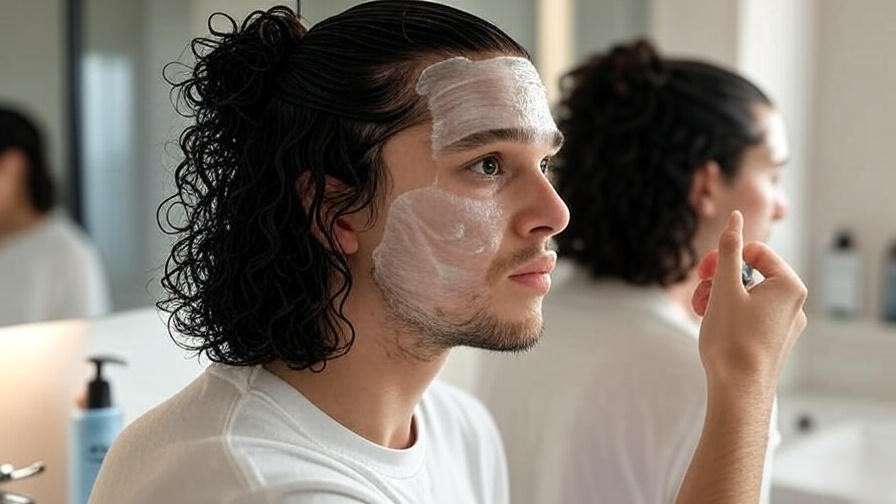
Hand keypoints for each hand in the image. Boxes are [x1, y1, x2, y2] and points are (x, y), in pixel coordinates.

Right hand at [691, 211, 807, 387]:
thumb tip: (735, 218)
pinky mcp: (773, 340)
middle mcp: (794, 303)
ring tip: (700, 312)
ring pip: (747, 295)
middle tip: (699, 292)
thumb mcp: (725, 288)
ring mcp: (785, 323)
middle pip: (750, 273)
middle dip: (719, 279)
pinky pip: (750, 315)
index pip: (755, 251)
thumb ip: (729, 250)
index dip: (725, 258)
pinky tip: (712, 325)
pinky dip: (729, 314)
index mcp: (789, 285)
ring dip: (719, 297)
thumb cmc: (732, 340)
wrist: (738, 391)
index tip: (704, 273)